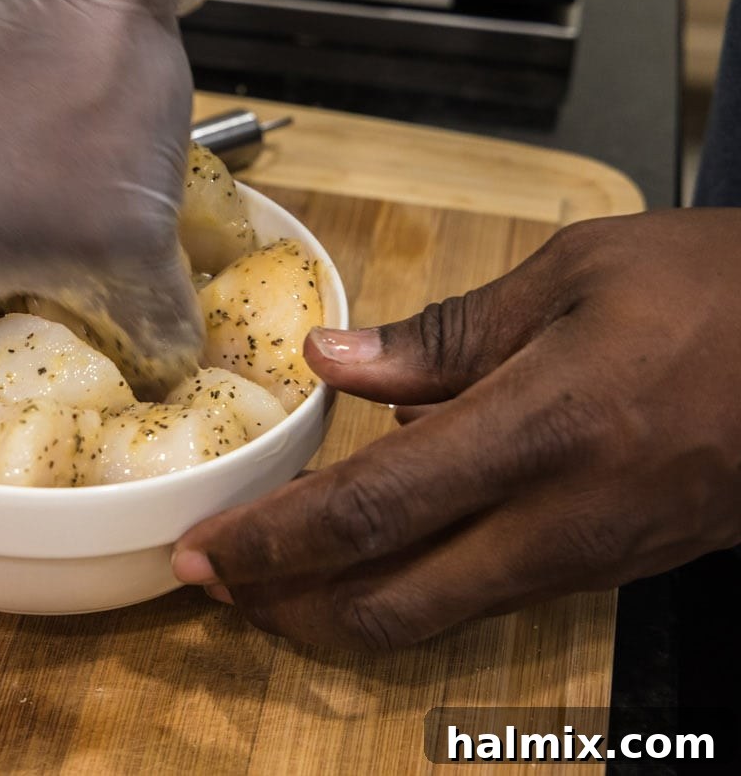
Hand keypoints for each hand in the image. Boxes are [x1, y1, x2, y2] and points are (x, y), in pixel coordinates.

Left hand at [172, 209, 740, 649]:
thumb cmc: (719, 292)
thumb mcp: (577, 276)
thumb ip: (445, 333)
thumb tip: (336, 364)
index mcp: (541, 430)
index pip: (371, 511)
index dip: (274, 541)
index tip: (203, 551)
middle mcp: (560, 520)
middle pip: (390, 601)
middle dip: (287, 605)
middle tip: (218, 584)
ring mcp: (590, 560)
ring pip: (438, 616)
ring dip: (340, 608)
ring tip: (272, 578)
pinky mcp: (614, 572)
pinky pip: (488, 599)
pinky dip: (409, 591)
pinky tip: (372, 554)